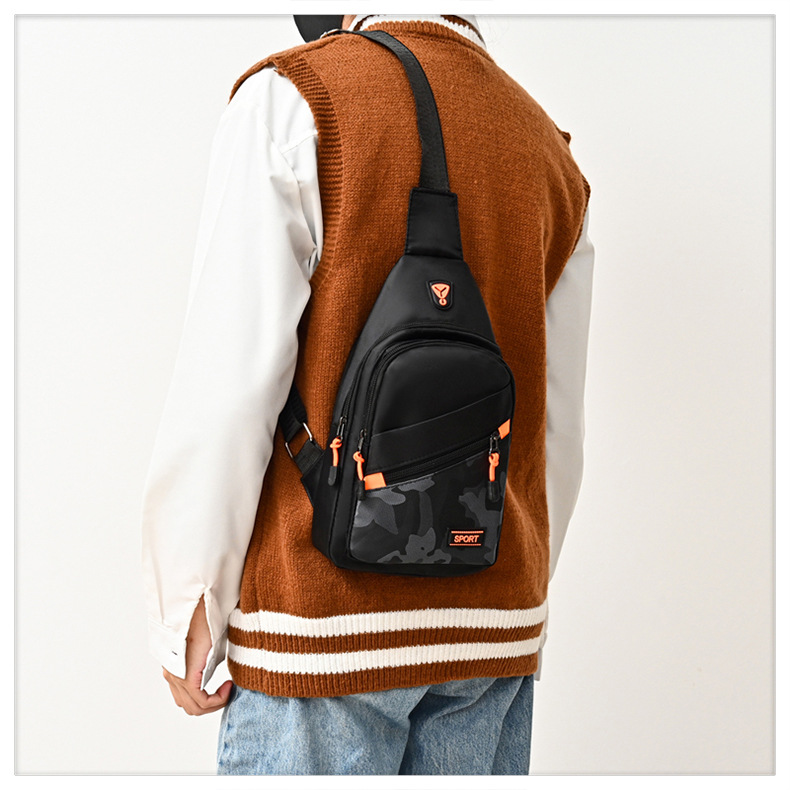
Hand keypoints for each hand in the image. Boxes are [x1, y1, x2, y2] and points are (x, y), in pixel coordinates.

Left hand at [162, 595, 233, 714]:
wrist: (197, 606)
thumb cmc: (204, 618)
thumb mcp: (208, 645)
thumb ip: (208, 661)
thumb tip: (222, 669)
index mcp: (175, 667)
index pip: (186, 697)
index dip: (207, 698)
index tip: (226, 686)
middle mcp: (172, 675)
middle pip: (189, 705)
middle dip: (211, 704)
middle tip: (228, 692)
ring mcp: (176, 678)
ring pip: (193, 707)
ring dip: (214, 704)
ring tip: (229, 690)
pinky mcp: (186, 677)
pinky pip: (200, 701)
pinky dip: (216, 700)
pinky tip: (228, 687)